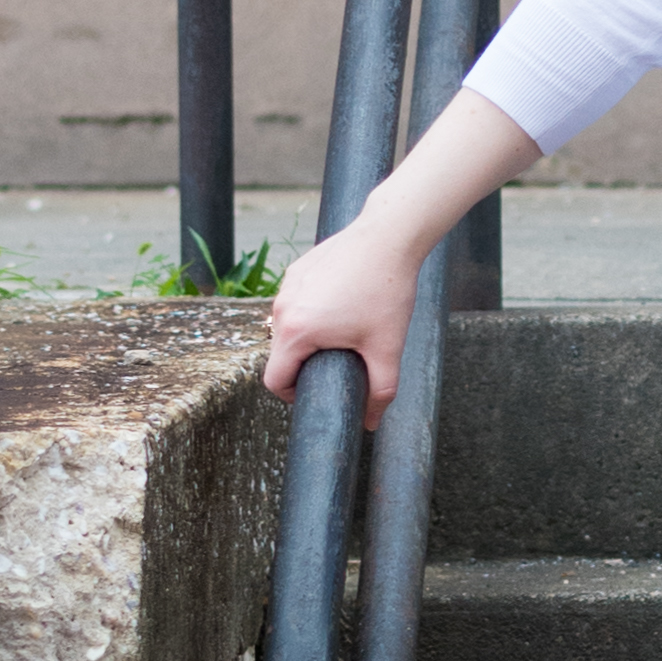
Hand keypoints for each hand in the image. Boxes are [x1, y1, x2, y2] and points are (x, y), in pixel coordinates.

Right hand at [262, 213, 421, 428]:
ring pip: (288, 327)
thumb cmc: (387, 291)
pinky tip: (343, 307)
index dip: (292, 396)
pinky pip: (297, 303)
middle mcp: (282, 309)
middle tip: (339, 363)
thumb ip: (381, 391)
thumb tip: (372, 423)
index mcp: (296, 332)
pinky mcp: (297, 271)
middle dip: (305, 366)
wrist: (387, 237)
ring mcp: (287, 287)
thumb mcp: (387, 348)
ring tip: (345, 333)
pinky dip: (313, 312)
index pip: (274, 380)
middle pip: (280, 354)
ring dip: (308, 338)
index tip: (317, 392)